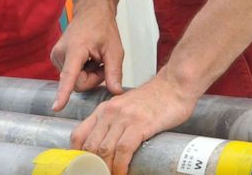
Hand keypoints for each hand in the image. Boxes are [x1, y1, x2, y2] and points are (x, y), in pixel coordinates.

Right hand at [51, 5, 123, 111]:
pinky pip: (71, 76)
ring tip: (94, 57)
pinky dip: (82, 71)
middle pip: (78, 84)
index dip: (64, 92)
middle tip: (102, 63)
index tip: (57, 107)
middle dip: (93, 78)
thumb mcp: (115, 49)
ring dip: (88, 74)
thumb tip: (115, 92)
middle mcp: (60, 53)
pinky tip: (87, 59)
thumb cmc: (102, 27)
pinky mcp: (56, 59)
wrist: (91, 12)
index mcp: (75, 49)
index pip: (69, 75)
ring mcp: (56, 56)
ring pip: (75, 81)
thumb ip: (114, 72)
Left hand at [71, 71, 197, 174]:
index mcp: (104, 109)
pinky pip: (123, 150)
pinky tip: (122, 173)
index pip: (79, 135)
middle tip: (96, 174)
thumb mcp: (126, 108)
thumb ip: (114, 124)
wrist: (174, 85)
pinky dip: (120, 166)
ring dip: (105, 169)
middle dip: (91, 166)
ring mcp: (125, 117)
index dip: (77, 156)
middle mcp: (110, 112)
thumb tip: (107, 150)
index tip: (82, 167)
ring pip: (104, 150)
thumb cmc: (154, 100)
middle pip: (90, 146)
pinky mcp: (140, 124)